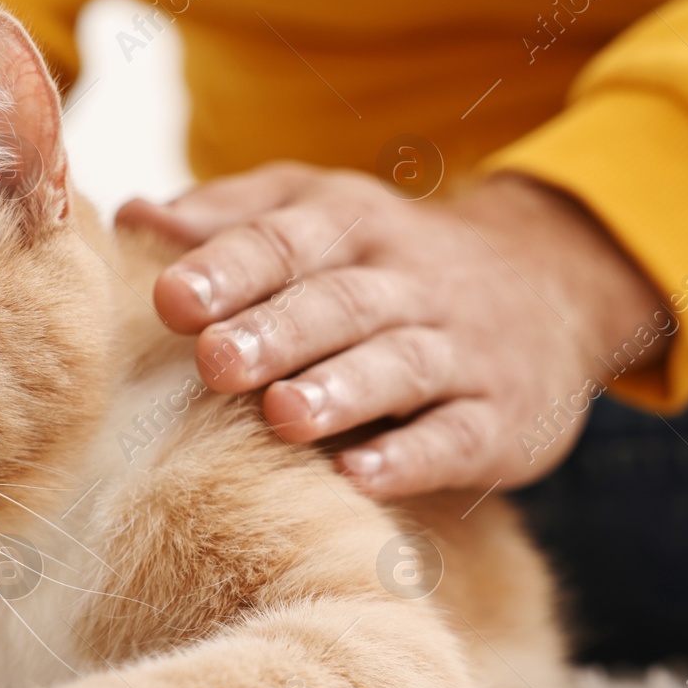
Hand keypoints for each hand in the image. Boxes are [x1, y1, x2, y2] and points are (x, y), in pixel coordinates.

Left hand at [116, 164, 668, 497]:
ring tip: (283, 415)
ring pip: (400, 364)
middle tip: (214, 360)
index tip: (171, 296)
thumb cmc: (395, 258)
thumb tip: (131, 217)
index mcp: (352, 227)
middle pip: (338, 302)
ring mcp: (460, 350)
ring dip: (342, 389)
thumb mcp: (324, 212)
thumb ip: (233, 218)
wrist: (556, 282)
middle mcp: (408, 281)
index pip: (286, 240)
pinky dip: (411, 455)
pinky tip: (363, 475)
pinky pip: (457, 435)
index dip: (229, 267)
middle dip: (275, 330)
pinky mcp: (500, 417)